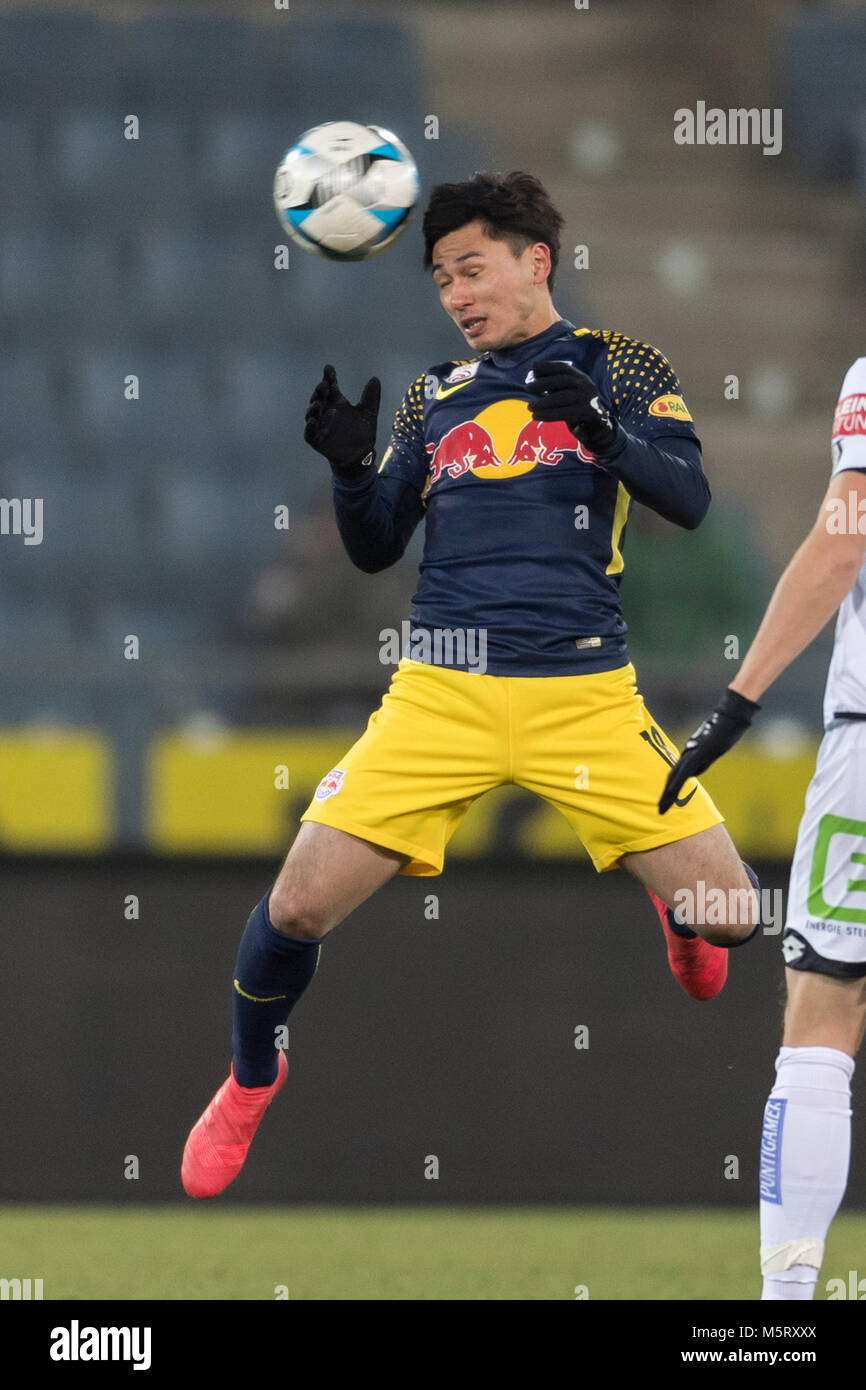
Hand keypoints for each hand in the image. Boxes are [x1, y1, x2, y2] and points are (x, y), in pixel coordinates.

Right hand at [304, 364, 380, 477]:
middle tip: (324, 384)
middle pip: (320, 398)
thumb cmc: (362, 432)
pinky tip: (313, 421)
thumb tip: (375, 379)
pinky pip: (310, 433)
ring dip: (313, 407)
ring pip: (312, 414)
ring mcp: (320, 425)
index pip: (331, 387)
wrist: (361, 455)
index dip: (329, 377)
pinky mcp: (316, 440)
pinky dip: (310, 427)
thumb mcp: (369, 413)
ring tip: (318, 403)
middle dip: (320, 391)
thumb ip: (371, 397)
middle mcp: (326, 411)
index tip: (329, 369)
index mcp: (337, 403)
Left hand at [526, 360, 619, 458]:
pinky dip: (549, 415)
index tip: (533, 368)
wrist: (597, 429)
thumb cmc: (576, 409)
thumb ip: (553, 384)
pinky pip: (565, 414)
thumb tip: (534, 369)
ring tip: (530, 407)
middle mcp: (587, 386)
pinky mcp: (588, 414)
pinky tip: (538, 417)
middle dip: (543, 383)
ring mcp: (589, 400)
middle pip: (563, 381)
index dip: (549, 367)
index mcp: (582, 378)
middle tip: (527, 388)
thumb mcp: (565, 394)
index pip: (564, 368)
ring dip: (543, 402)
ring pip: (563, 398)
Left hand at [658, 687, 760, 814]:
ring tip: (661, 807)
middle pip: (672, 776)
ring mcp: (694, 752)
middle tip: (659, 810)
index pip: (676, 773)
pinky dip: (677, 782)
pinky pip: (685, 770)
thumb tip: (692, 773)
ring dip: (668, 793)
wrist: (731, 715)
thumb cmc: (724, 728)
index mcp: (691, 753)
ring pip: (675, 776)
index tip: (665, 801)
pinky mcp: (700, 752)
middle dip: (665, 795)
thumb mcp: (712, 747)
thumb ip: (701, 759)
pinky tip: (670, 791)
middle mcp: (689, 753)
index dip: (669, 788)